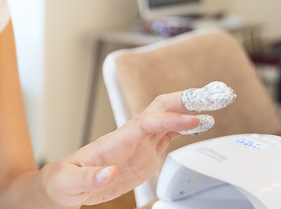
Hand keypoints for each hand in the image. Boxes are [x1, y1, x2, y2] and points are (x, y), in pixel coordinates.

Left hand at [42, 91, 202, 206]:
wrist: (64, 185)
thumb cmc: (64, 180)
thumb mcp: (70, 182)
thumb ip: (90, 177)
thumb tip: (110, 172)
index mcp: (115, 141)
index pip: (147, 122)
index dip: (171, 119)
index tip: (194, 120)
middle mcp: (129, 137)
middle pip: (160, 108)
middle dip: (186, 100)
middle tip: (215, 95)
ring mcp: (138, 144)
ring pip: (168, 118)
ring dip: (191, 108)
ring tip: (216, 103)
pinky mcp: (144, 154)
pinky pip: (168, 134)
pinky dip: (186, 127)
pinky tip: (201, 124)